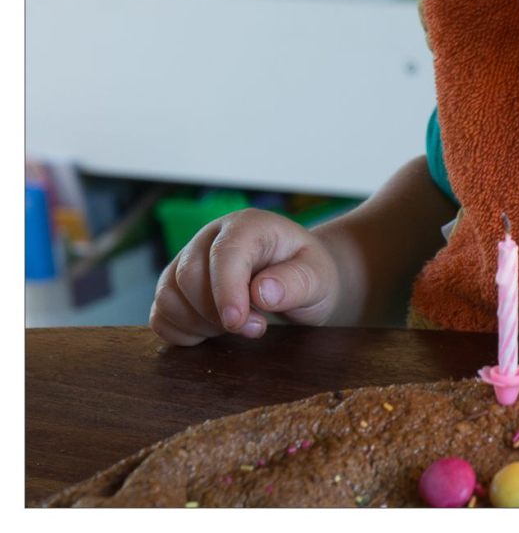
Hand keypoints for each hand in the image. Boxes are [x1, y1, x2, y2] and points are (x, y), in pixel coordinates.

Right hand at [149, 208, 341, 345]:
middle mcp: (210, 238)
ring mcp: (188, 261)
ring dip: (200, 324)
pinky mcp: (176, 287)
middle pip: (188, 276)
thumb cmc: (309, 274)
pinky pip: (160, 315)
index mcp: (247, 226)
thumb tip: (261, 293)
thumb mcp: (318, 276)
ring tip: (240, 326)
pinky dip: (182, 331)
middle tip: (256, 327)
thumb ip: (296, 282)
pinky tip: (214, 332)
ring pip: (168, 296)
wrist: (300, 280)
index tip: (238, 322)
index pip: (224, 253)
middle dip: (218, 313)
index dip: (226, 290)